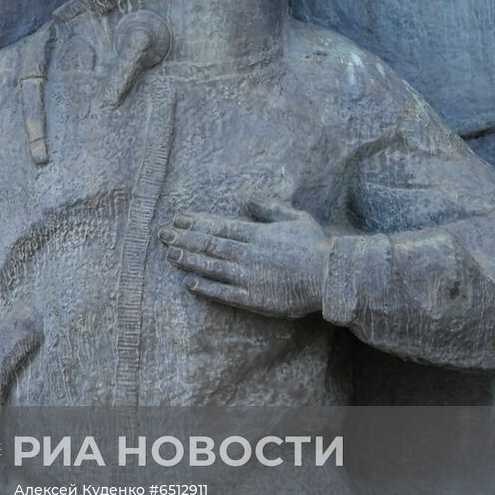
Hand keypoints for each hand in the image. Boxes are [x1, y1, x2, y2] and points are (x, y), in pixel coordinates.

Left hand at [160, 198, 331, 317]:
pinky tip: (189, 283)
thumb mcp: (296, 218)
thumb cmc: (316, 247)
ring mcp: (248, 276)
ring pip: (211, 267)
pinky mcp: (253, 298)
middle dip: (184, 238)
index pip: (219, 225)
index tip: (178, 218)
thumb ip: (269, 208)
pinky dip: (205, 288)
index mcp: (257, 234)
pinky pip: (223, 293)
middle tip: (163, 234)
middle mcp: (248, 253)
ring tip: (169, 254)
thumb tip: (247, 197)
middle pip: (209, 244)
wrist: (331, 278)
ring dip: (189, 260)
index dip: (195, 222)